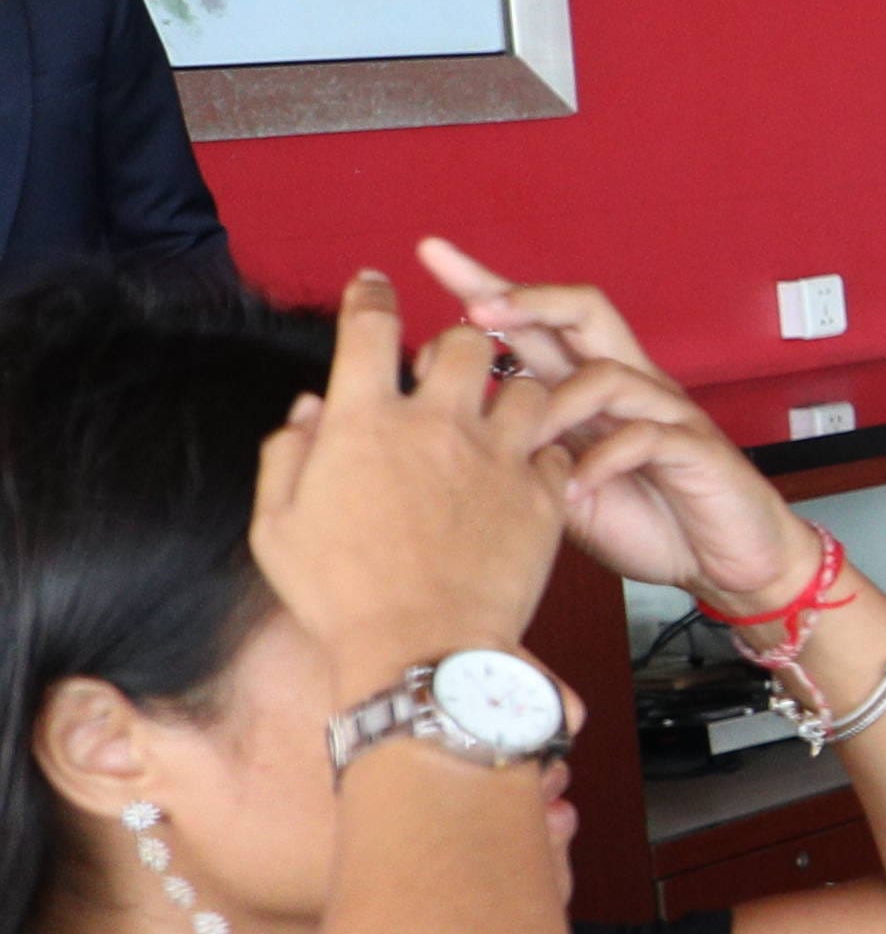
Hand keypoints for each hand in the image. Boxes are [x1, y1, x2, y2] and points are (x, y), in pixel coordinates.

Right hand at [244, 268, 568, 705]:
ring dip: (513, 395)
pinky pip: (559, 449)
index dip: (370, 295)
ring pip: (528, 387)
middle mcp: (436, 424)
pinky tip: (529, 473)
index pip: (367, 327)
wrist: (419, 649)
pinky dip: (546, 453)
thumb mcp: (278, 526)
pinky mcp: (544, 494)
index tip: (374, 284)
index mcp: (363, 421)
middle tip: (450, 369)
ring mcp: (498, 456)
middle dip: (459, 343)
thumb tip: (309, 410)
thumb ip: (287, 455)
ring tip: (498, 421)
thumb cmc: (337, 594)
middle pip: (466, 341)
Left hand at [409, 239, 804, 613]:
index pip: (540, 319)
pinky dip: (604, 459)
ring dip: (554, 404)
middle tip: (476, 305)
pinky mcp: (697, 450)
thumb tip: (438, 427)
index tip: (433, 257)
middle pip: (585, 311)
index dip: (490, 286)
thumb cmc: (646, 519)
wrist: (726, 561)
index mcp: (592, 388)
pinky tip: (573, 486)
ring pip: (608, 374)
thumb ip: (518, 451)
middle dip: (526, 300)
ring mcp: (667, 413)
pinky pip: (647, 436)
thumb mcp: (560, 485)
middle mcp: (631, 385)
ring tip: (517, 440)